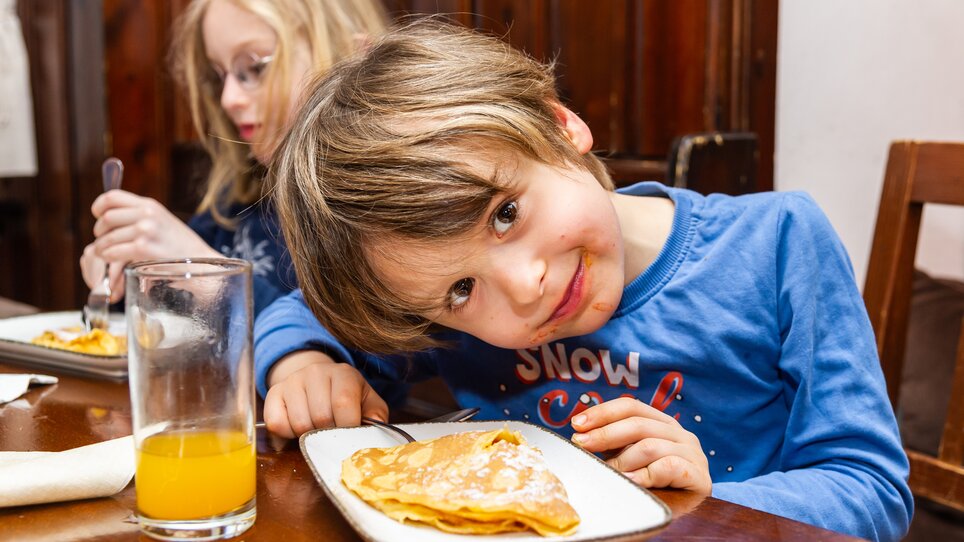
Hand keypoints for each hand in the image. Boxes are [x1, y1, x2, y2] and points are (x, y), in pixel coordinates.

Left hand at [82, 190, 221, 299]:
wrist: (201, 261)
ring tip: (104, 253)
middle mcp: (147, 214)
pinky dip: (108, 257)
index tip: (97, 216)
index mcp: (150, 205)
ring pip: (107, 237)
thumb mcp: (162, 221)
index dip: (98, 206)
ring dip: (101, 247)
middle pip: (106, 218)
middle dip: (99, 232)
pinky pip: (113, 251)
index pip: (112, 197)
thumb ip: (141, 216)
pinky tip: (111, 259)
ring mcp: (146, 230)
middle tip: (103, 241)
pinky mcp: (144, 248)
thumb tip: (111, 218)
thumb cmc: (180, 245)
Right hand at [263, 350, 388, 438]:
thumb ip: (376, 416)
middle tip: (332, 431)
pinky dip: (288, 434)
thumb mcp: (368, 403)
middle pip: (321, 417)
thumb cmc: (347, 398)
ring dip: (310, 435)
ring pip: (299, 424)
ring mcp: (292, 381)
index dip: (347, 426)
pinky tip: (298, 426)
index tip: (349, 434)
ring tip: (317, 427)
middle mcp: (316, 372)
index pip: (343, 404)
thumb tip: (374, 429)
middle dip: (329, 433)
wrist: (318, 382)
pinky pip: (277, 424)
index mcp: (344, 373)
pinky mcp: (274, 393)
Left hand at [570, 397, 710, 493]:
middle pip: (638, 423)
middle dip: (605, 433)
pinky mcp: (699, 476)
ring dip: (622, 460)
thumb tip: (580, 437)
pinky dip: (644, 474)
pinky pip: (667, 467)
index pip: (631, 407)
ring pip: (649, 446)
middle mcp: (681, 434)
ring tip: (608, 471)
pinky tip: (630, 481)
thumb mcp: (633, 459)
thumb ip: (615, 445)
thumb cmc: (655, 485)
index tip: (577, 424)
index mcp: (663, 424)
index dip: (602, 412)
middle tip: (582, 443)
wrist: (689, 512)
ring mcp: (693, 454)